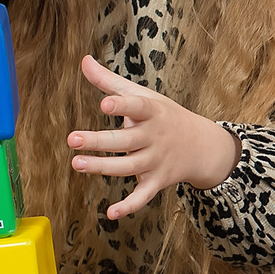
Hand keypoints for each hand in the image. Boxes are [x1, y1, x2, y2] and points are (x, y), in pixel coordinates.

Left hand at [68, 54, 238, 218]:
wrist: (201, 145)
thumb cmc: (162, 116)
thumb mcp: (141, 95)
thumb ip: (109, 81)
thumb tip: (83, 60)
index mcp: (151, 112)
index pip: (137, 107)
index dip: (123, 105)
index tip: (105, 103)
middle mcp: (154, 137)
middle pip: (126, 140)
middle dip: (100, 141)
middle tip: (72, 139)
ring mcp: (156, 161)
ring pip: (129, 167)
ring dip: (104, 168)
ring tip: (77, 163)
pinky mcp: (156, 181)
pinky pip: (144, 196)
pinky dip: (130, 206)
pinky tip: (110, 213)